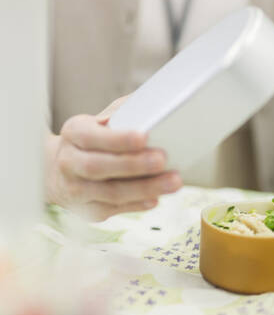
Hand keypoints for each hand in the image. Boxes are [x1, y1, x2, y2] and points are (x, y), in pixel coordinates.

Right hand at [45, 97, 182, 220]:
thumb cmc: (92, 142)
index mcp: (74, 134)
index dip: (118, 139)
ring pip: (110, 192)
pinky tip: (156, 198)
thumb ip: (122, 112)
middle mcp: (69, 162)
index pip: (92, 137)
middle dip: (134, 165)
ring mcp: (77, 189)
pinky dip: (137, 204)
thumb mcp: (98, 122)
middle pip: (99, 167)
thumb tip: (155, 104)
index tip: (144, 136)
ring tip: (173, 182)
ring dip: (144, 188)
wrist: (60, 173)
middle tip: (162, 160)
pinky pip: (115, 208)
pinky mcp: (89, 210)